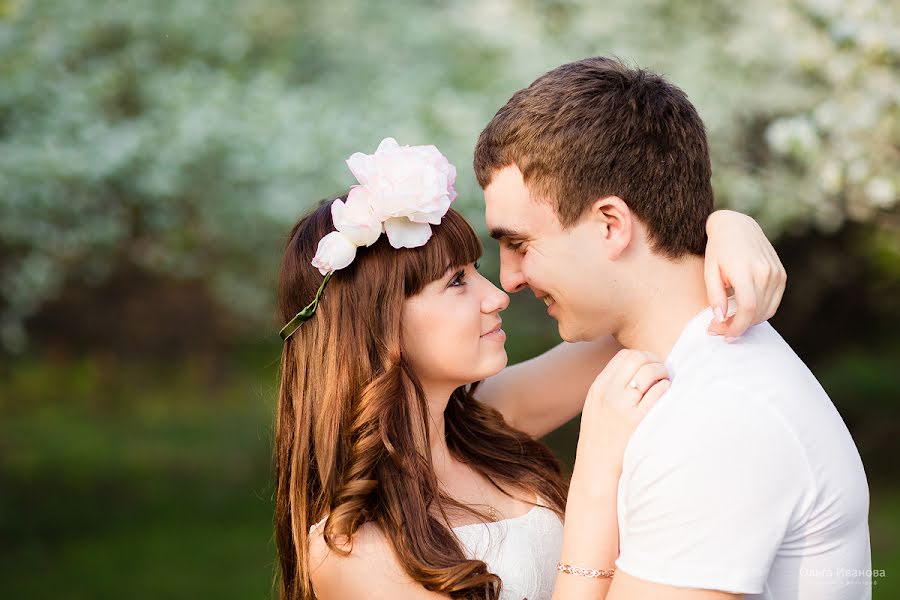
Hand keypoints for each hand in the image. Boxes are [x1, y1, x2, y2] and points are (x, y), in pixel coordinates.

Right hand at [572, 350, 669, 488]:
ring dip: (663, 373)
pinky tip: (666, 395)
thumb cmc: (600, 438)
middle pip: (637, 358)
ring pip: (650, 372)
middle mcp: (609, 393)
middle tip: (662, 373)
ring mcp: (622, 407)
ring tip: (666, 383)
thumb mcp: (596, 406)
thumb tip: (637, 370)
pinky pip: (658, 393)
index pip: (624, 356)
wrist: (596, 469)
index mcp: (598, 387)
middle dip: (654, 361)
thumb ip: (611, 387)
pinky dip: (666, 388)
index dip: (642, 357)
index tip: (650, 367)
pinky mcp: (637, 421)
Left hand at [704, 210, 785, 339]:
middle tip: (720, 330)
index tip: (723, 335)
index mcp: (746, 270)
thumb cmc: (718, 249)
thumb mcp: (709, 270)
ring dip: (749, 322)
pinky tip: (743, 312)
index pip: (747, 309)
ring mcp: (777, 273)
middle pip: (757, 313)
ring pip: (766, 310)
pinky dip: (759, 312)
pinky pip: (773, 302)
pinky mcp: (781, 275)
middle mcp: (766, 272)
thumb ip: (715, 296)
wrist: (737, 225)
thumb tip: (720, 319)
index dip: (736, 327)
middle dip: (738, 327)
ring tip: (729, 322)